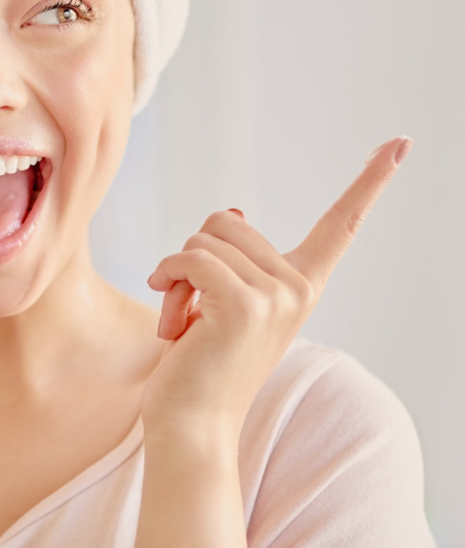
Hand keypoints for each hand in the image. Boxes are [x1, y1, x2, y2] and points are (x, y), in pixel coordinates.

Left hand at [140, 136, 412, 438]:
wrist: (190, 423)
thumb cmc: (200, 359)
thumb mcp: (222, 299)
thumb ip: (234, 258)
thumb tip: (234, 212)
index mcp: (301, 285)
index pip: (341, 225)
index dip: (369, 181)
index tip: (400, 143)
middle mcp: (298, 288)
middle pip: (224, 221)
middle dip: (193, 257)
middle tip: (193, 306)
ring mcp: (277, 297)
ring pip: (202, 238)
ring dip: (177, 273)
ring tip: (185, 319)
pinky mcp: (245, 305)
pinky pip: (190, 258)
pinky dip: (166, 278)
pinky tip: (170, 318)